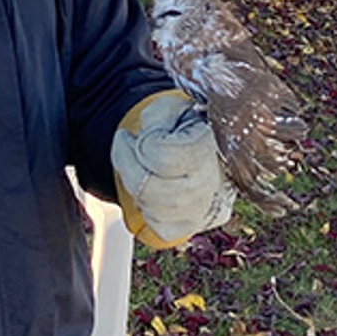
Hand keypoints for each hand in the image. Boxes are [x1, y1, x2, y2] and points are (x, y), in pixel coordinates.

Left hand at [112, 91, 234, 248]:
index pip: (160, 157)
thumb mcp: (177, 108)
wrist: (211, 149)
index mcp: (208, 150)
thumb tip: (148, 128)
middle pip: (149, 188)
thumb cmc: (190, 127)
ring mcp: (204, 210)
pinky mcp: (194, 226)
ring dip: (136, 186)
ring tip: (140, 167)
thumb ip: (161, 113)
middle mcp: (210, 185)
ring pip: (151, 209)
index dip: (139, 144)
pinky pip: (159, 227)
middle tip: (126, 149)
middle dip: (127, 165)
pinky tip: (152, 190)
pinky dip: (148, 209)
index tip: (130, 136)